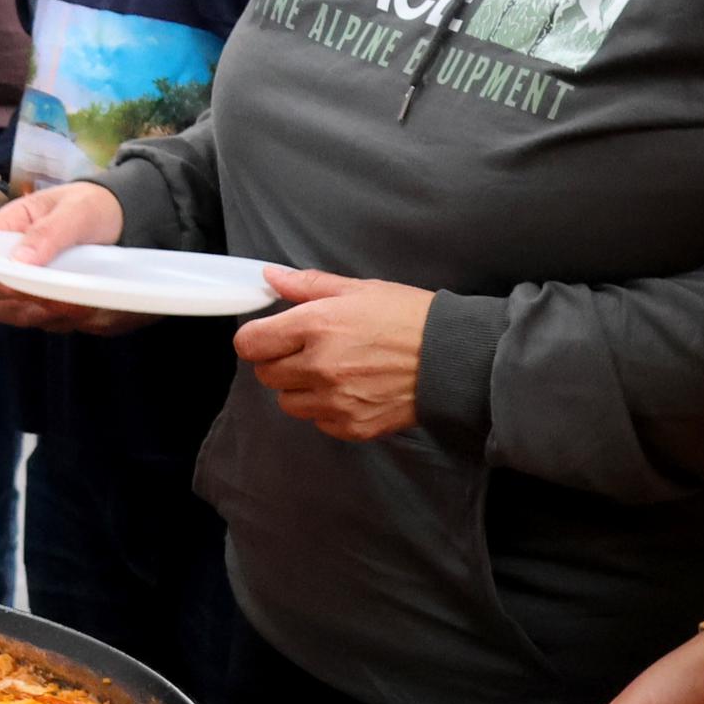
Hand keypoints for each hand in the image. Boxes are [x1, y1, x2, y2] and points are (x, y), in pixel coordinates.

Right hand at [0, 179, 150, 334]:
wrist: (120, 218)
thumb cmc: (93, 206)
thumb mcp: (76, 211)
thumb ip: (47, 233)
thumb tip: (17, 262)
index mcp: (8, 224)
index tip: (18, 284)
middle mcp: (8, 255)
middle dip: (14, 300)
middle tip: (53, 298)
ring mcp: (22, 279)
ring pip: (7, 310)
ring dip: (36, 313)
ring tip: (72, 304)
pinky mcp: (39, 297)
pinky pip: (34, 319)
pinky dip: (54, 319)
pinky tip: (79, 308)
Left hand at [235, 267, 429, 440]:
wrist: (452, 358)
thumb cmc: (409, 317)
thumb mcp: (358, 289)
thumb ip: (307, 286)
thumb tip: (270, 276)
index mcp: (316, 325)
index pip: (251, 343)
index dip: (256, 339)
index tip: (270, 336)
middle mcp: (320, 367)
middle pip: (266, 375)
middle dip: (279, 362)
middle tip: (307, 351)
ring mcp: (335, 401)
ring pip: (288, 403)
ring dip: (300, 389)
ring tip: (332, 372)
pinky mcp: (351, 426)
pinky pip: (318, 422)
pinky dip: (326, 410)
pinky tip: (351, 390)